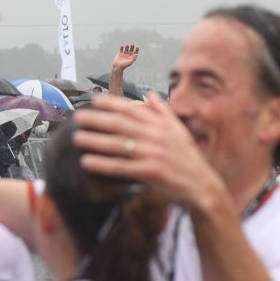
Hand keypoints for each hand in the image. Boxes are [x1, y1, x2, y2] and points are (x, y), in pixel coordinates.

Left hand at [72, 93, 230, 211]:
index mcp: (162, 125)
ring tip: (77, 138)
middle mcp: (156, 136)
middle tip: (78, 117)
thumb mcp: (179, 131)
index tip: (95, 102)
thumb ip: (163, 112)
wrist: (202, 185)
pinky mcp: (150, 172)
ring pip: (118, 145)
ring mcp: (153, 154)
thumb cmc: (188, 159)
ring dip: (95, 140)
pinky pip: (121, 167)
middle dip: (97, 120)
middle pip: (121, 125)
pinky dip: (103, 164)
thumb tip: (150, 95)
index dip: (112, 104)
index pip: (133, 110)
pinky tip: (87, 162)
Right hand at [113, 44, 139, 70]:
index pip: (135, 52)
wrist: (118, 66)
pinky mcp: (120, 54)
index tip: (137, 47)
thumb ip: (133, 58)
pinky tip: (122, 46)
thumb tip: (136, 54)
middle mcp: (128, 55)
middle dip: (132, 47)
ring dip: (127, 46)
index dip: (137, 50)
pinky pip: (121, 49)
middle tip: (132, 45)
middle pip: (131, 49)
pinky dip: (121, 47)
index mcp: (132, 57)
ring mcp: (124, 54)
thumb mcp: (130, 62)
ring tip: (127, 45)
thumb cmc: (124, 65)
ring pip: (126, 48)